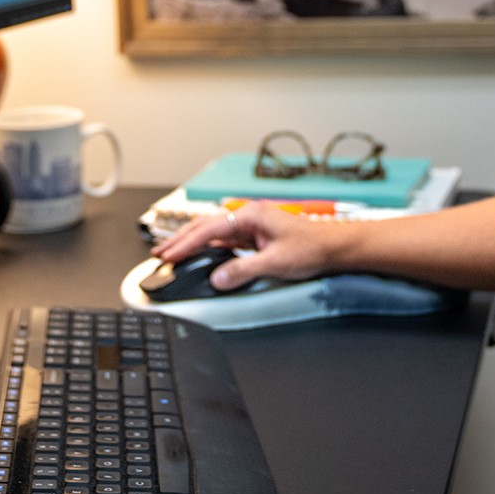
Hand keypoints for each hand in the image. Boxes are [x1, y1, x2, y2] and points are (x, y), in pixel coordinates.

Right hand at [151, 201, 348, 290]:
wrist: (334, 248)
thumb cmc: (312, 247)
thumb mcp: (275, 262)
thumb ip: (243, 270)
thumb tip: (217, 278)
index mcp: (250, 215)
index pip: (208, 228)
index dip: (185, 244)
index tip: (168, 255)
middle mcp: (248, 217)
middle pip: (205, 226)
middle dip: (180, 240)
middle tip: (159, 254)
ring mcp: (251, 226)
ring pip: (212, 233)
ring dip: (191, 243)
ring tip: (171, 254)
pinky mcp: (255, 237)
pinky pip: (224, 240)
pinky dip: (207, 248)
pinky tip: (198, 256)